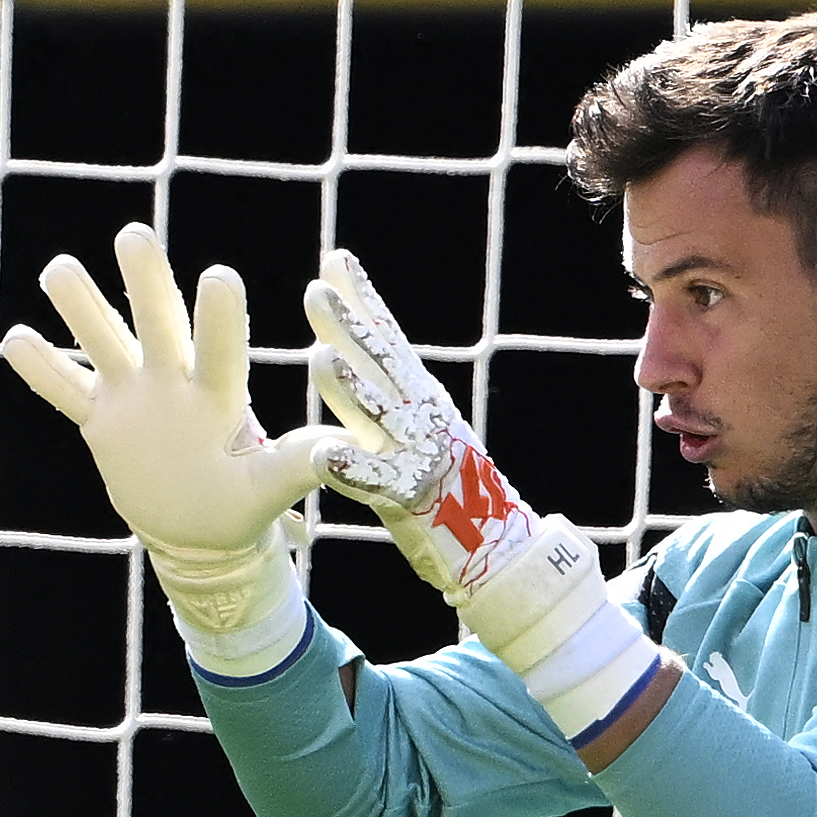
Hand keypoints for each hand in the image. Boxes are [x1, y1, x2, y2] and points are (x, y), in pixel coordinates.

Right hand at [0, 224, 341, 679]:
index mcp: (217, 397)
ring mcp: (134, 397)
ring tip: (59, 269)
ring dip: (81, 308)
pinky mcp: (103, 420)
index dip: (217, 316)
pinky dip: (42, 369)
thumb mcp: (269, 491)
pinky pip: (65, 391)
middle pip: (157, 322)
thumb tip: (341, 455)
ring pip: (103, 342)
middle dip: (145, 281)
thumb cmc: (240, 507)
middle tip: (133, 234)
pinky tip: (14, 338)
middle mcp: (172, 383)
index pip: (219, 348)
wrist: (198, 531)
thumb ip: (296, 467)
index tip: (216, 276)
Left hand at [300, 249, 663, 757]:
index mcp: (425, 402)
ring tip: (318, 357)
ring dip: (351, 388)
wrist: (499, 555)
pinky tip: (326, 458)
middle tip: (318, 288)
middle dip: (351, 325)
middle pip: (383, 364)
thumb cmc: (450, 496)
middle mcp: (425, 422)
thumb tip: (345, 360)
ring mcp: (421, 459)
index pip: (390, 340)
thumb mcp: (416, 438)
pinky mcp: (412, 502)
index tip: (337, 261)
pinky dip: (352, 471)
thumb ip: (380, 405)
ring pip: (379, 417)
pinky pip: (376, 485)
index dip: (364, 299)